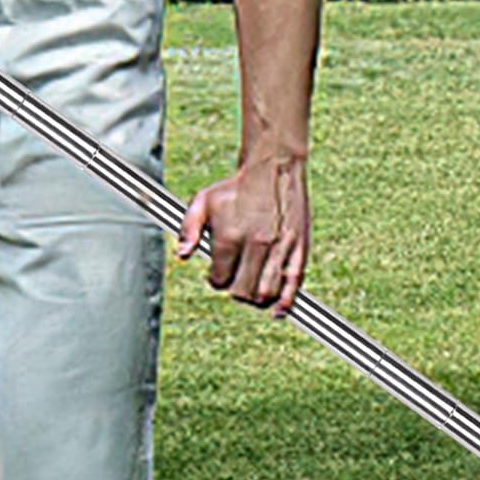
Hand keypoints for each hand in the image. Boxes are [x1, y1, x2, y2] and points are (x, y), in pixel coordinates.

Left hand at [174, 151, 311, 318]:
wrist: (273, 168)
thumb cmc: (235, 187)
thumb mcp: (203, 202)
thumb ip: (188, 229)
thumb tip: (182, 255)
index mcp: (229, 237)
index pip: (220, 280)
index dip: (216, 281)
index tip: (218, 275)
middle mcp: (255, 245)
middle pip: (242, 291)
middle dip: (235, 292)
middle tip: (235, 281)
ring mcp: (278, 249)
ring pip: (265, 293)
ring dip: (256, 299)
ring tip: (252, 292)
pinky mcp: (298, 249)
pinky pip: (292, 285)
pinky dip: (285, 303)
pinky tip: (278, 310)